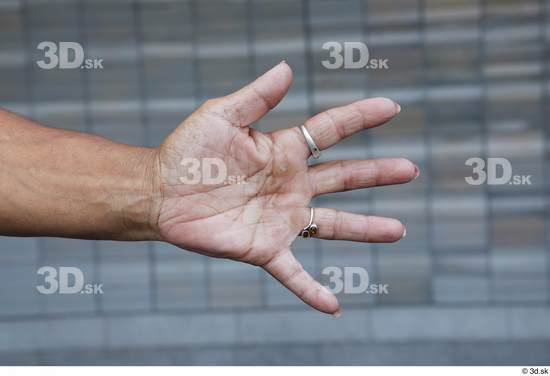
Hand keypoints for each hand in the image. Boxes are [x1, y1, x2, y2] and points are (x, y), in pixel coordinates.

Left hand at [152, 62, 417, 314]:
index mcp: (283, 151)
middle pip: (344, 177)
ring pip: (333, 225)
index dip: (360, 118)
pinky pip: (294, 272)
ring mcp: (281, 218)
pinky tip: (334, 306)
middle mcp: (290, 184)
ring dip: (366, 229)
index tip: (391, 109)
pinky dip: (312, 290)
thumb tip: (288, 67)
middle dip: (377, 173)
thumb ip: (256, 97)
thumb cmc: (188, 152)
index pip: (331, 131)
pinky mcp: (264, 248)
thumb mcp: (221, 116)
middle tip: (410, 170)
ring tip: (398, 231)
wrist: (161, 193)